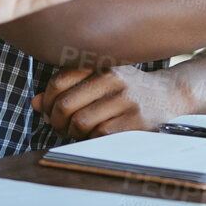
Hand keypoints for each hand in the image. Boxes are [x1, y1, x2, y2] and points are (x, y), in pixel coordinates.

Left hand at [31, 65, 188, 138]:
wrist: (170, 95)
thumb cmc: (128, 90)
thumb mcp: (99, 81)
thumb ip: (67, 89)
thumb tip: (35, 104)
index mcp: (99, 65)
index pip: (59, 82)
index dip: (47, 102)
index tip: (48, 112)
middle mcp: (112, 78)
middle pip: (65, 104)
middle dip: (57, 122)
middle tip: (61, 128)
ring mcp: (126, 99)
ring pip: (81, 123)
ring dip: (75, 134)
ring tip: (80, 132)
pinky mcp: (136, 120)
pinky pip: (100, 135)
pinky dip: (93, 140)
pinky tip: (98, 136)